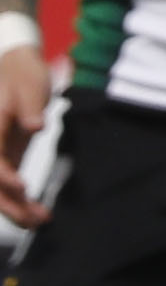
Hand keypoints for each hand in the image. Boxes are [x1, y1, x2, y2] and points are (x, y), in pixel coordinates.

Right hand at [0, 28, 47, 225]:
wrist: (16, 65)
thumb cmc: (22, 73)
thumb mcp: (29, 85)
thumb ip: (30, 107)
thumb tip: (35, 126)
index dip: (2, 176)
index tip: (22, 186)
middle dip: (9, 203)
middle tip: (35, 219)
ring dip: (15, 207)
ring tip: (41, 221)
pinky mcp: (5, 156)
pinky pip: (6, 184)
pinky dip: (20, 200)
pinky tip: (38, 213)